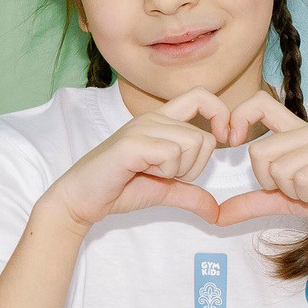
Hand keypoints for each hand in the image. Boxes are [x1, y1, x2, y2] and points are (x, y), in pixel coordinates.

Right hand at [42, 91, 234, 228]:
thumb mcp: (164, 190)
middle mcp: (152, 118)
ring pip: (192, 144)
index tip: (225, 140)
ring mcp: (141, 128)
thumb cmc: (118, 188)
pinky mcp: (132, 143)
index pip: (201, 96)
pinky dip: (165, 173)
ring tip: (151, 174)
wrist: (82, 199)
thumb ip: (191, 194)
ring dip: (178, 171)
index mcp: (161, 121)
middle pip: (204, 137)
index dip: (220, 114)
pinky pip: (171, 154)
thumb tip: (217, 211)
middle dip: (194, 167)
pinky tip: (142, 174)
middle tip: (165, 176)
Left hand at [215, 91, 307, 240]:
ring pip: (280, 171)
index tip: (232, 141)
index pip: (260, 103)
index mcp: (295, 132)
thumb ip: (251, 202)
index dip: (238, 118)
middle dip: (269, 182)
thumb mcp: (283, 200)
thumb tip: (215, 215)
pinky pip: (302, 181)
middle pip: (259, 152)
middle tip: (296, 188)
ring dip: (293, 193)